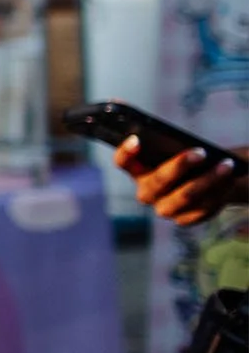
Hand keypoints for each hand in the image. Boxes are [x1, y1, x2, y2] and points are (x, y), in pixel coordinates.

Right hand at [114, 138, 248, 226]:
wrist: (206, 179)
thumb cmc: (186, 159)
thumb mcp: (174, 149)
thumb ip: (168, 145)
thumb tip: (163, 132)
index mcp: (137, 170)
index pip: (122, 161)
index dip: (126, 152)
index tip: (136, 139)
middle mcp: (146, 192)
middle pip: (158, 180)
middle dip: (180, 165)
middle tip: (201, 152)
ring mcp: (164, 208)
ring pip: (185, 196)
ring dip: (209, 179)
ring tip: (227, 165)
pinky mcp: (184, 219)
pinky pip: (202, 208)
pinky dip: (219, 193)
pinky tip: (229, 180)